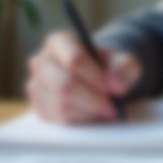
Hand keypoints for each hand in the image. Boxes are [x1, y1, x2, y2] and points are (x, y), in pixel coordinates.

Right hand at [25, 30, 141, 123]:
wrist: (100, 80)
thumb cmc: (110, 67)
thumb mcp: (125, 62)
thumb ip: (124, 68)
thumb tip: (114, 84)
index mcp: (60, 41)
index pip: (74, 60)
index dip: (94, 77)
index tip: (111, 88)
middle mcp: (42, 61)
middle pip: (64, 85)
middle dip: (91, 99)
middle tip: (111, 108)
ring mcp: (37, 85)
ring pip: (60, 105)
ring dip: (87, 112)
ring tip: (104, 110)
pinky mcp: (38, 106)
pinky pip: (57, 119)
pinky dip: (78, 121)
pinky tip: (91, 115)